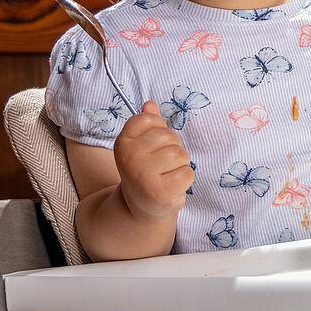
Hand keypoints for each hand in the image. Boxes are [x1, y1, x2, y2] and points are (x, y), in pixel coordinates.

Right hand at [113, 100, 193, 218]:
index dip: (158, 129)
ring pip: (180, 154)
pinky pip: (187, 173)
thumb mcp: (141, 145)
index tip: (152, 145)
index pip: (149, 119)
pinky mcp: (160, 192)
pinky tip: (172, 186)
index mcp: (123, 143)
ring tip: (167, 174)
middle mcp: (130, 158)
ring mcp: (144, 176)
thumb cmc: (146, 170)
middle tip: (162, 164)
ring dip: (180, 164)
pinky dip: (185, 179)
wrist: (141, 207)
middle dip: (172, 147)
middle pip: (168, 136)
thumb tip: (150, 104)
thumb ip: (147, 124)